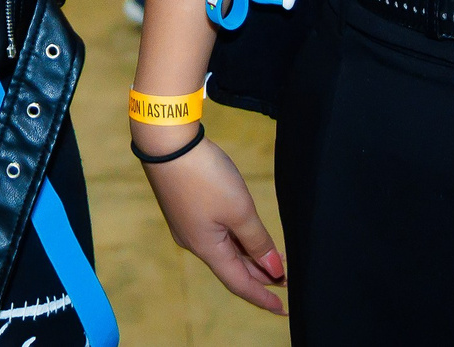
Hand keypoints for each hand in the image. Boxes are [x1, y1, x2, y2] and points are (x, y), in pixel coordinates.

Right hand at [140, 131, 288, 313]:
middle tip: (286, 280)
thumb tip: (272, 268)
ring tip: (274, 260)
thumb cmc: (205, 177)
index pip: (239, 282)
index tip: (284, 308)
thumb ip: (258, 241)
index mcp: (207, 248)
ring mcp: (188, 224)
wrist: (167, 144)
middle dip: (259, 275)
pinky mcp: (186, 207)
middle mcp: (195, 242)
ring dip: (249, 256)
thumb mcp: (240, 210)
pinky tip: (247, 235)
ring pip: (224, 249)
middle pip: (232, 267)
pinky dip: (236, 240)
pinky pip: (216, 234)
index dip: (262, 296)